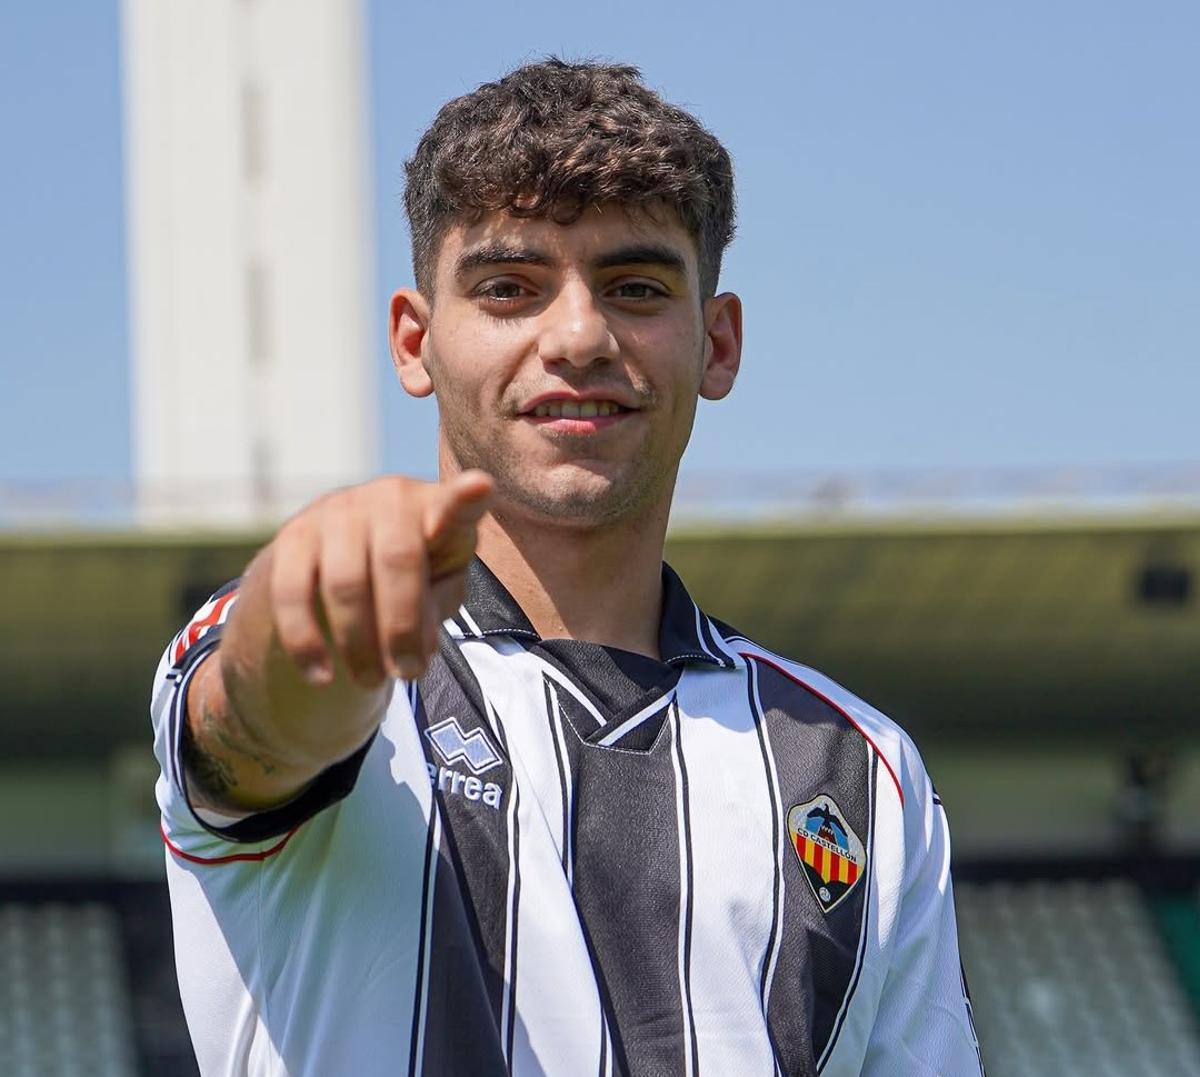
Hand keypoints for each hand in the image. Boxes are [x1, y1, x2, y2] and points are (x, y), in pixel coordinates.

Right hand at [266, 471, 493, 687]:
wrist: (344, 556)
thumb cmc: (413, 574)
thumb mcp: (441, 586)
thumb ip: (439, 604)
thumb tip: (417, 643)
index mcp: (436, 507)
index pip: (455, 503)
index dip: (467, 497)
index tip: (480, 487)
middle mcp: (388, 497)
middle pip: (397, 561)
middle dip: (402, 628)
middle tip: (409, 673)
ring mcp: (337, 511)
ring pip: (345, 584)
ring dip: (359, 644)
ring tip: (373, 681)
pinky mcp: (293, 535)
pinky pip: (293, 593)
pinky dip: (306, 642)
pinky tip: (322, 676)